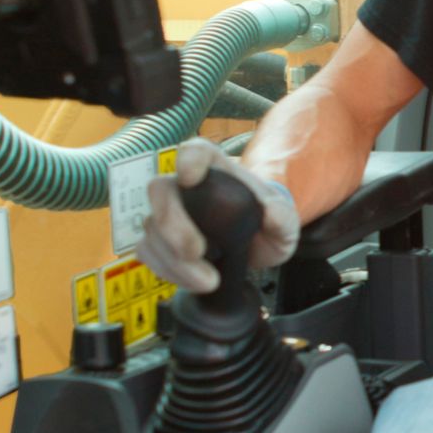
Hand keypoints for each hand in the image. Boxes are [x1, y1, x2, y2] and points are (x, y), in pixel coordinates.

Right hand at [139, 138, 299, 294]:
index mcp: (216, 169)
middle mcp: (185, 187)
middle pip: (160, 190)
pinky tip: (194, 282)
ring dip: (174, 260)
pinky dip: (168, 272)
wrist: (255, 244)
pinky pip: (148, 252)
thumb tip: (271, 213)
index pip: (195, 150)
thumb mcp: (284, 221)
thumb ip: (283, 216)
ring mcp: (167, 212)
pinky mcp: (159, 240)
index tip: (189, 179)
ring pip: (151, 229)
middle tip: (196, 252)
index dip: (187, 160)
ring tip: (208, 281)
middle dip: (172, 224)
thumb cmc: (265, 221)